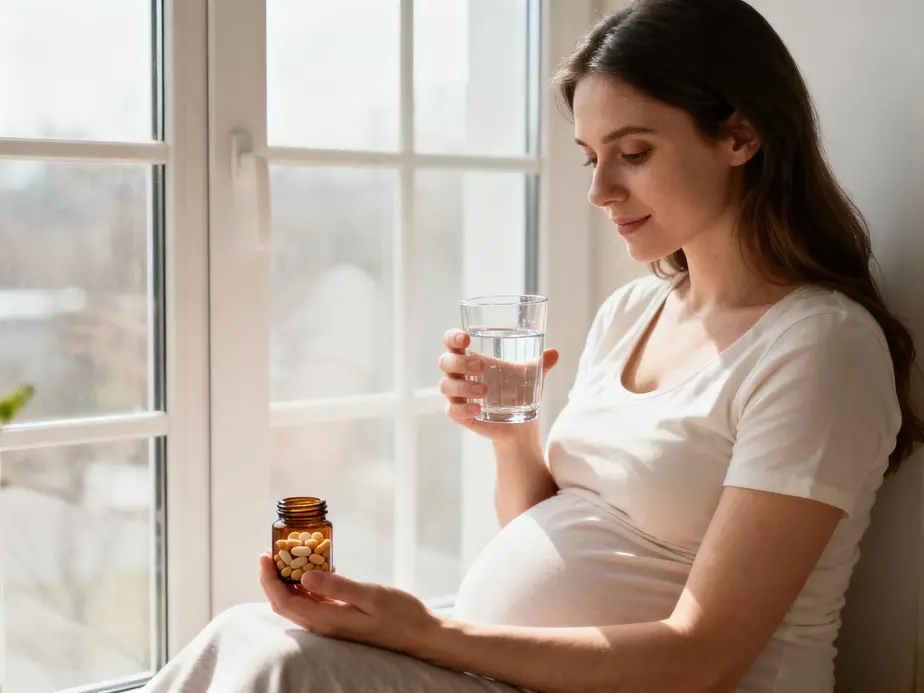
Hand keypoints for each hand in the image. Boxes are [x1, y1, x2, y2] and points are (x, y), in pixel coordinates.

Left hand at [258, 553, 443, 654]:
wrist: (421, 635)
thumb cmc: (401, 615)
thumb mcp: (370, 595)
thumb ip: (337, 586)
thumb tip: (305, 575)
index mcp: (328, 620)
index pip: (285, 601)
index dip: (270, 579)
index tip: (265, 555)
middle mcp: (325, 625)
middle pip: (286, 603)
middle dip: (273, 578)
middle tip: (271, 553)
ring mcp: (333, 624)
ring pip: (299, 603)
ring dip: (289, 581)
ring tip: (289, 557)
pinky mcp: (341, 620)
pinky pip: (315, 603)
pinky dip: (308, 585)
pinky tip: (317, 570)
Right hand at [438, 329, 558, 440]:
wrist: (520, 422)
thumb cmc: (518, 390)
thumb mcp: (530, 373)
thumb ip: (541, 362)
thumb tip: (554, 353)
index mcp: (470, 357)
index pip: (451, 341)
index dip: (452, 337)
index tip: (466, 338)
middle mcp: (458, 374)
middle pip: (445, 362)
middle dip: (459, 362)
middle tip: (480, 366)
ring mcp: (457, 395)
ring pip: (446, 386)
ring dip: (463, 386)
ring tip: (484, 391)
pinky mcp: (460, 415)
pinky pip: (452, 411)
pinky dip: (463, 409)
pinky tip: (478, 409)